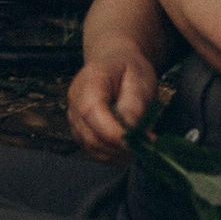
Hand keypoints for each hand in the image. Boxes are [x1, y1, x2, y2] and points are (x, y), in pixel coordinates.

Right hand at [67, 41, 160, 161]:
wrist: (116, 64)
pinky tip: (128, 146)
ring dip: (117, 154)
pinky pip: (93, 151)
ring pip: (92, 147)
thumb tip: (130, 132)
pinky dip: (112, 155)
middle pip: (90, 135)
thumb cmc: (130, 71)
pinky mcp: (80, 131)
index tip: (136, 143)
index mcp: (89, 82)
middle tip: (146, 146)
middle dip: (119, 147)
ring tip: (139, 145)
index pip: (92, 113)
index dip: (112, 133)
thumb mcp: (139, 80)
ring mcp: (74, 118)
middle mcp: (75, 101)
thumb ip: (134, 105)